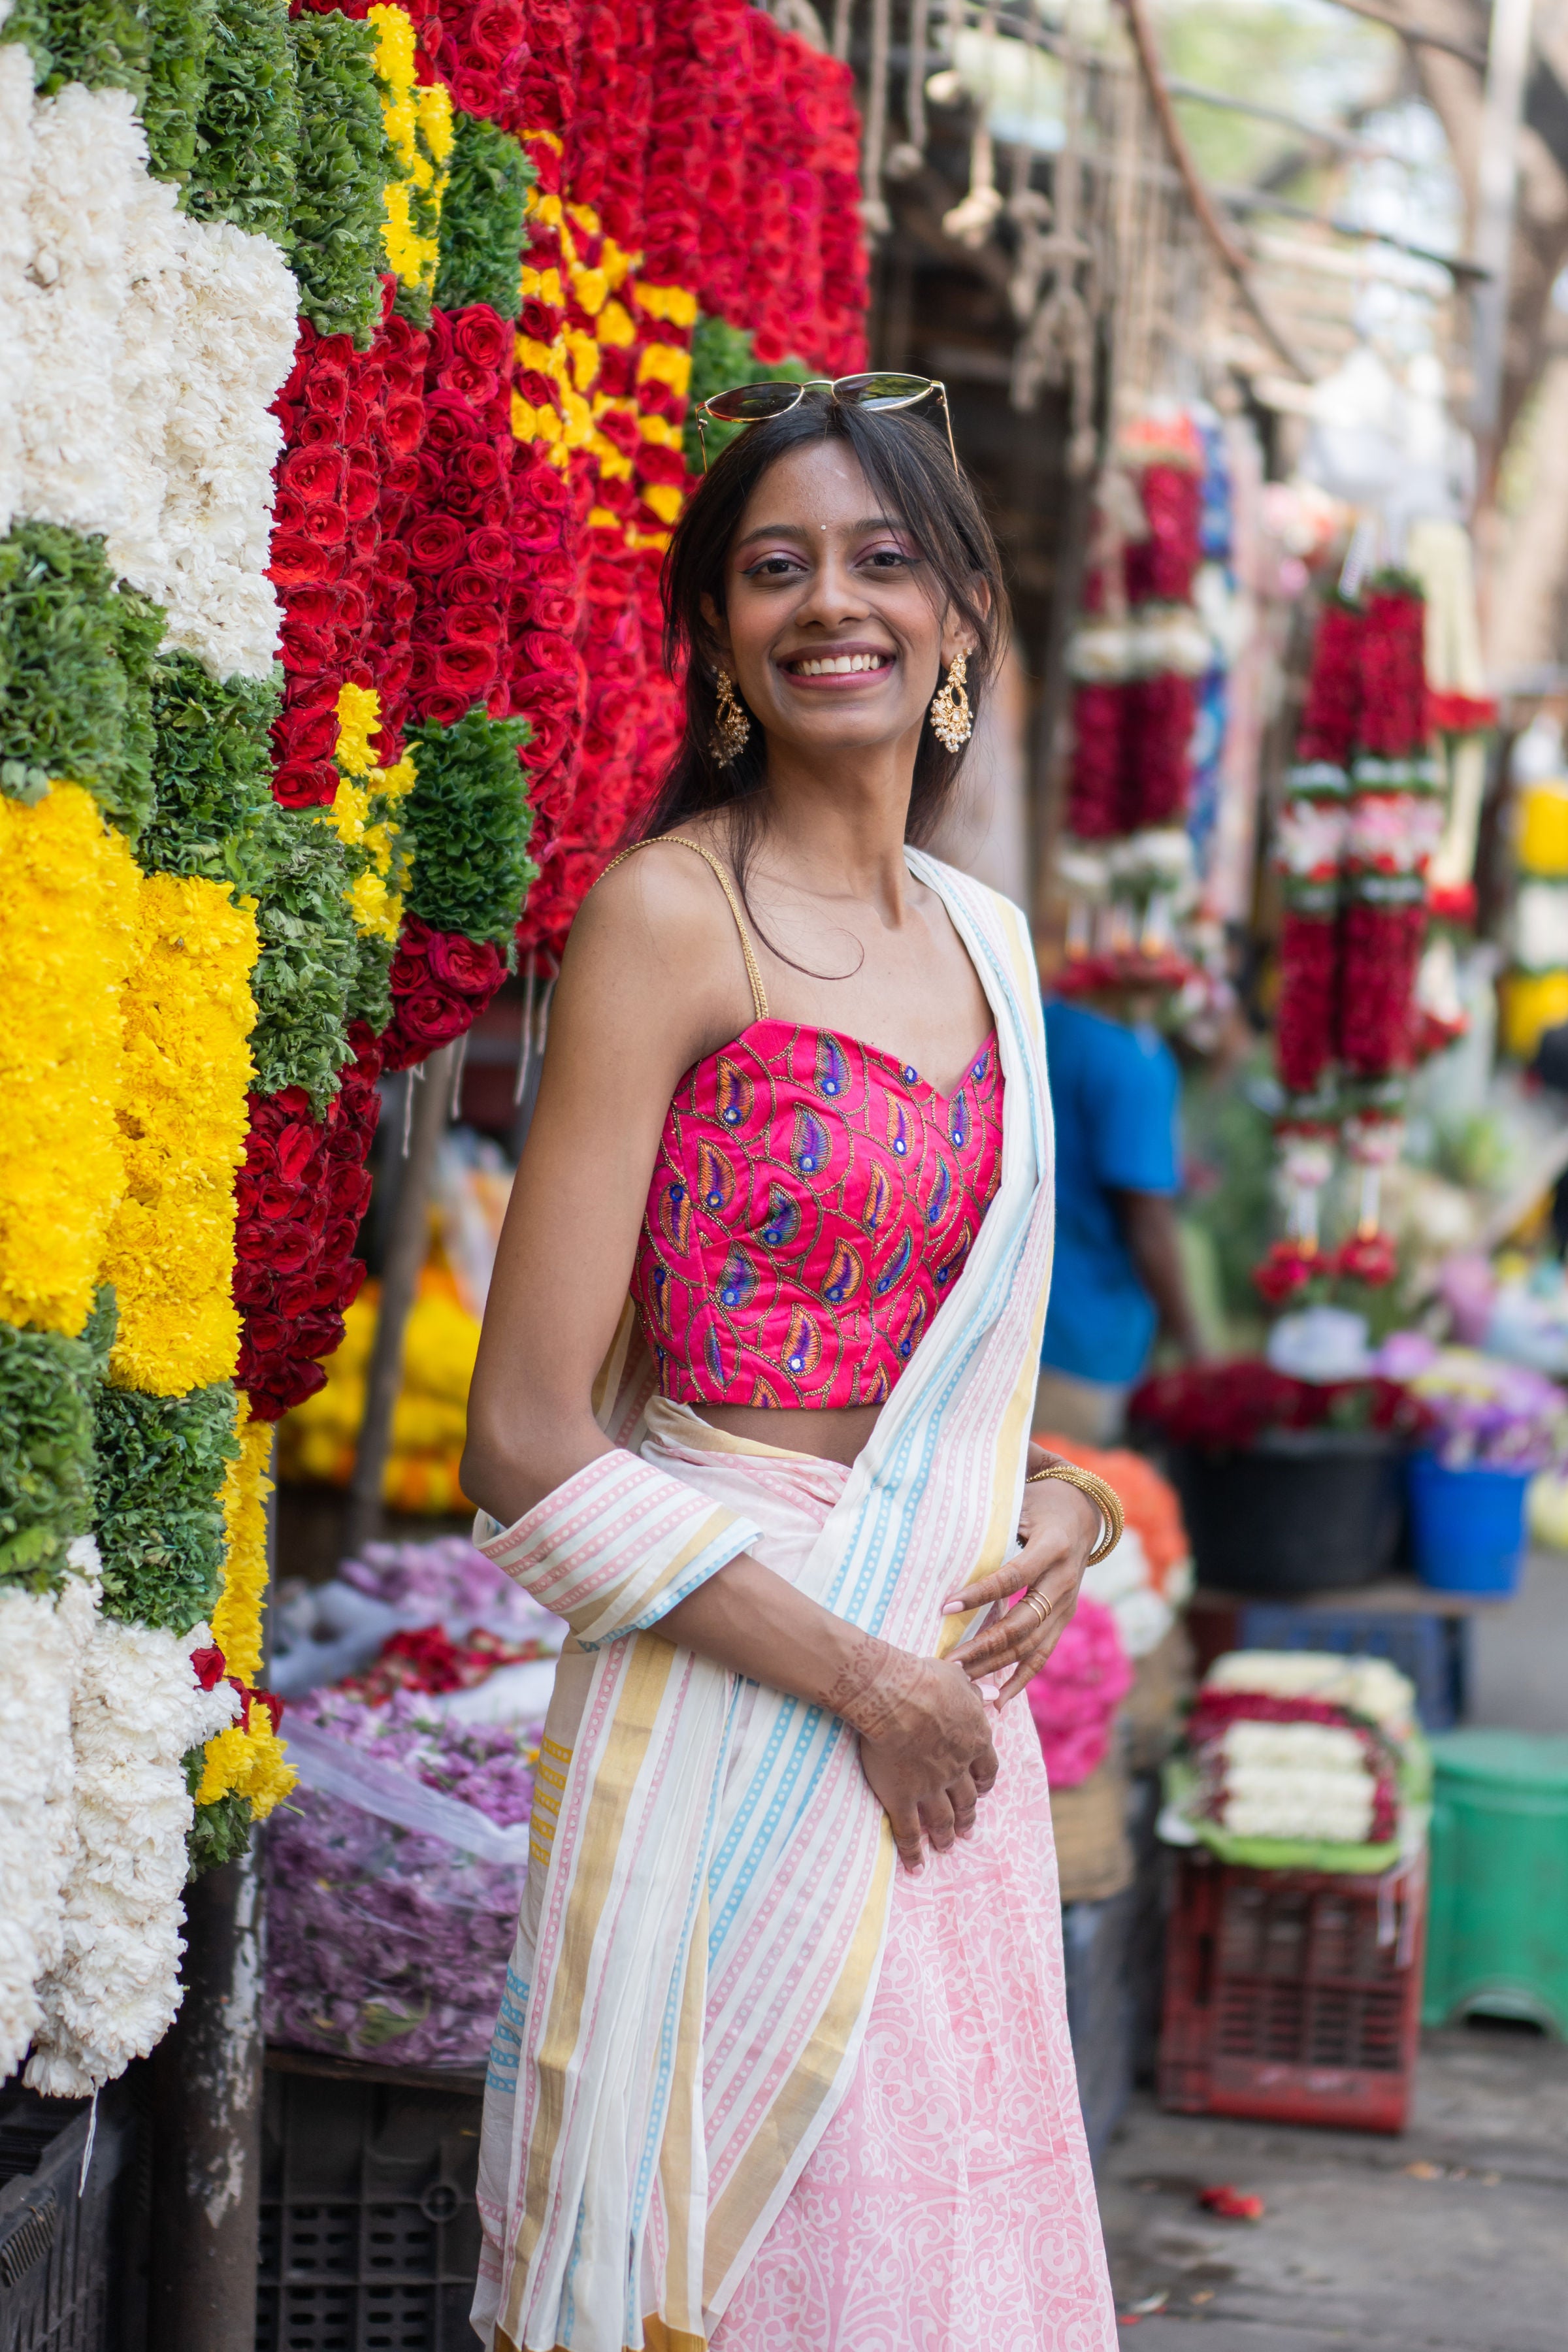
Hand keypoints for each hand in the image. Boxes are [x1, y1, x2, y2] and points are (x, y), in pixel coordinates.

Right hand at [832, 1638, 998, 1873]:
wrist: (895, 1696)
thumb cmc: (926, 1679)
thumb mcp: (958, 1677)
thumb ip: (969, 1691)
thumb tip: (981, 1692)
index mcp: (975, 1740)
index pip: (986, 1769)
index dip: (983, 1783)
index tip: (981, 1791)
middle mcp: (957, 1769)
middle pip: (966, 1800)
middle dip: (968, 1817)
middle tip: (968, 1831)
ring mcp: (930, 1788)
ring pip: (943, 1820)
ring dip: (947, 1835)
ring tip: (947, 1846)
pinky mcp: (902, 1798)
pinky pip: (909, 1832)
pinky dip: (914, 1852)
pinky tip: (916, 1866)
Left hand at [942, 1472, 1099, 1706]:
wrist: (1084, 1512)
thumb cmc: (1040, 1502)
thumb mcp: (1021, 1503)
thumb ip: (994, 1525)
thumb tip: (948, 1546)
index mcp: (1053, 1547)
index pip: (1013, 1577)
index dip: (980, 1593)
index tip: (946, 1606)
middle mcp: (1064, 1582)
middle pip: (1022, 1623)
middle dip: (984, 1645)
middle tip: (948, 1660)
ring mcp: (1066, 1605)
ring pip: (1031, 1646)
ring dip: (995, 1666)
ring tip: (961, 1680)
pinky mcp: (1063, 1619)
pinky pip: (1042, 1655)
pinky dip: (1020, 1679)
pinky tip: (998, 1700)